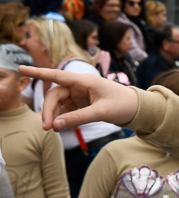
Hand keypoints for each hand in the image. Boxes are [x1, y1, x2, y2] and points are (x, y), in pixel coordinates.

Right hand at [15, 66, 138, 131]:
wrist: (138, 109)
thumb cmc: (123, 105)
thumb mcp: (101, 112)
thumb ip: (78, 118)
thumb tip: (55, 126)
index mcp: (85, 81)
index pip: (57, 75)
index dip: (38, 72)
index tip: (21, 68)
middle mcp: (80, 86)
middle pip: (55, 94)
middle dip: (49, 110)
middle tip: (47, 127)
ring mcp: (80, 95)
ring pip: (58, 103)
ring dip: (54, 115)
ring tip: (53, 129)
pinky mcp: (82, 103)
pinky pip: (66, 110)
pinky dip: (62, 118)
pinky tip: (62, 126)